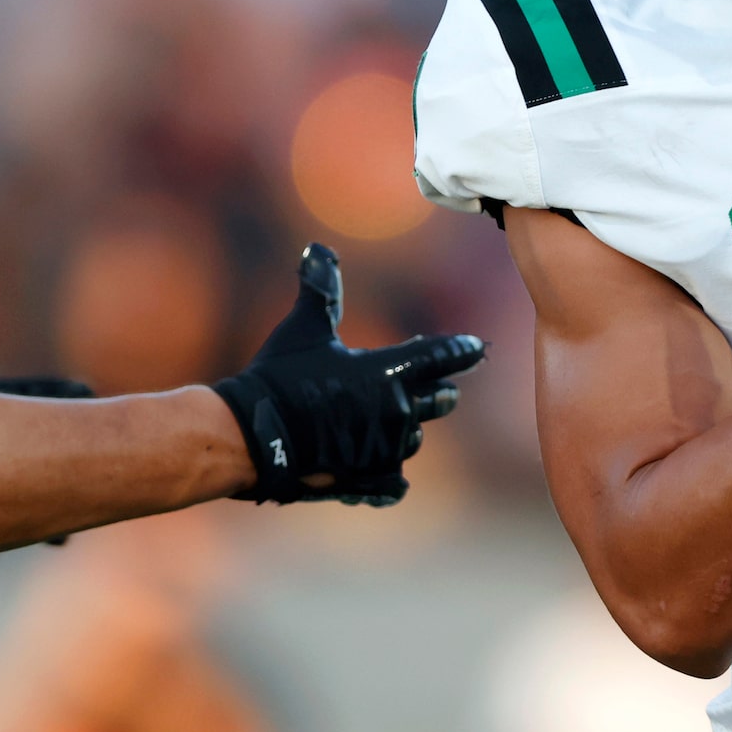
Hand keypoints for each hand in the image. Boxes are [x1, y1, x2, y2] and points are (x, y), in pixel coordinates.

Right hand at [211, 243, 485, 504]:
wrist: (255, 437)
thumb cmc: (282, 378)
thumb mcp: (304, 328)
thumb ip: (320, 290)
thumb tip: (317, 248)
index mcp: (389, 371)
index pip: (442, 356)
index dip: (462, 350)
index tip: (477, 347)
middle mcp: (398, 411)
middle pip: (441, 401)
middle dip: (441, 392)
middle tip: (443, 388)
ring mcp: (387, 450)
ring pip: (415, 439)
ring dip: (408, 430)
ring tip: (395, 424)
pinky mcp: (370, 480)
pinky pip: (394, 482)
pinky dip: (389, 476)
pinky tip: (384, 473)